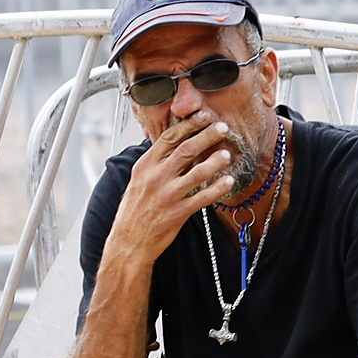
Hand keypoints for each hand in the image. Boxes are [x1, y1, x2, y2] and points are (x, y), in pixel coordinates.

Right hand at [104, 117, 239, 270]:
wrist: (128, 241)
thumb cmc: (135, 209)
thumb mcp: (139, 180)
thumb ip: (156, 162)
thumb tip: (174, 144)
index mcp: (145, 165)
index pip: (169, 138)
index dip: (189, 125)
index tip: (203, 116)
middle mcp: (156, 177)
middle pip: (186, 150)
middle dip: (207, 136)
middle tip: (223, 127)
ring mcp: (168, 195)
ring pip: (197, 172)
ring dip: (215, 161)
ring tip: (229, 153)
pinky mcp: (178, 213)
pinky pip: (203, 197)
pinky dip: (218, 188)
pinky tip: (229, 181)